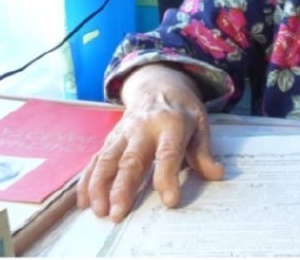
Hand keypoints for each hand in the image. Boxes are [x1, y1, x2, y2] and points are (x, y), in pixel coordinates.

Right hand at [76, 64, 223, 221]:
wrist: (159, 85)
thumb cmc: (182, 111)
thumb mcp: (201, 125)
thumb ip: (204, 152)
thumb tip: (216, 174)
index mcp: (171, 124)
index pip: (168, 153)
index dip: (168, 177)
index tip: (169, 201)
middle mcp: (144, 129)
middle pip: (131, 159)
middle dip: (122, 187)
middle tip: (118, 213)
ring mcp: (124, 133)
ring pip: (108, 159)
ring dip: (100, 186)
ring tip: (99, 211)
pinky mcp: (111, 139)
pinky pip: (97, 159)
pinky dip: (87, 180)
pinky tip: (83, 200)